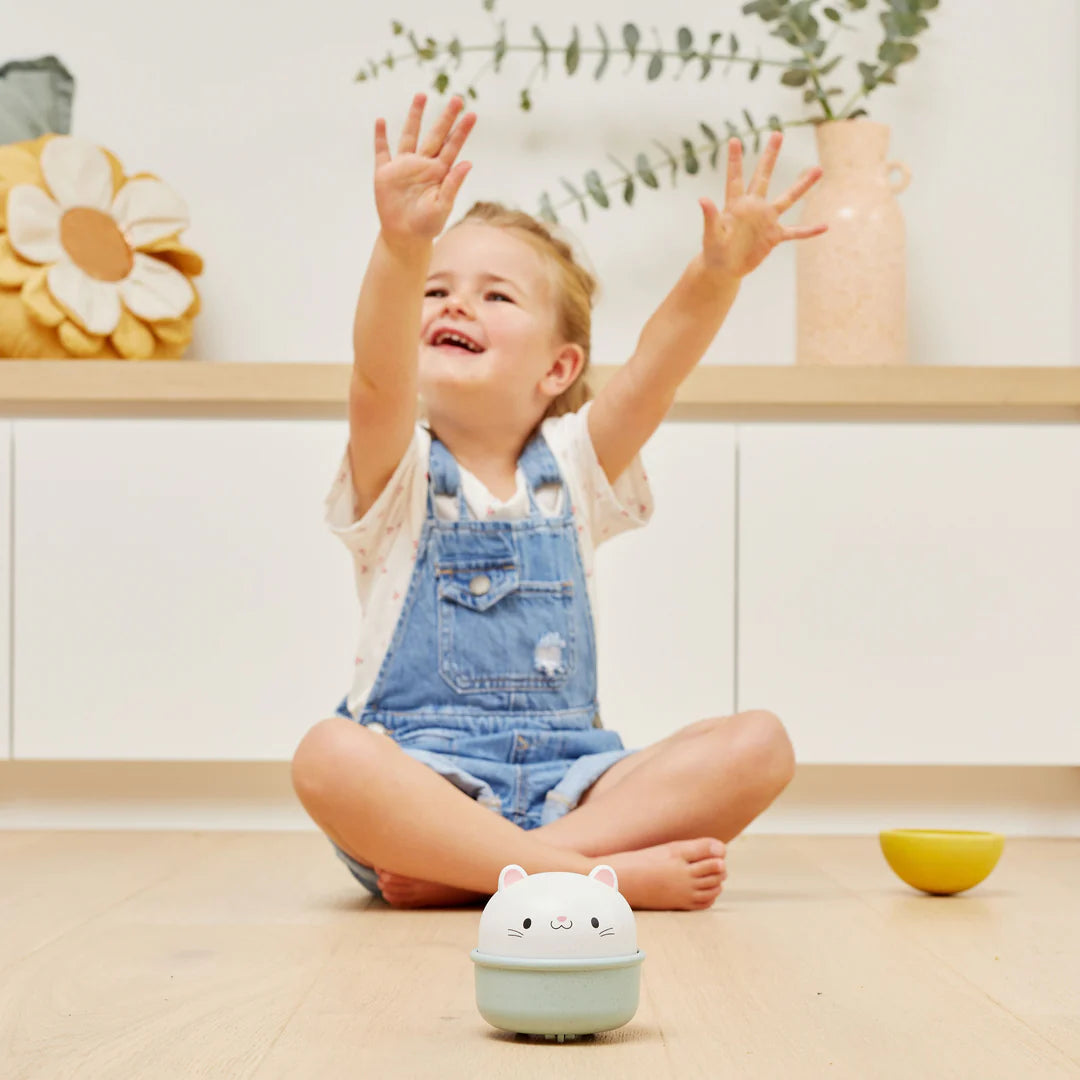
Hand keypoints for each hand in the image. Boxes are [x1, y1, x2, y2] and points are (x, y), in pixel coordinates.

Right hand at [373, 93, 476, 246]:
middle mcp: (422, 164)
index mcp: (438, 172)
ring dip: (415, 116)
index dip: (461, 131)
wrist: (404, 237)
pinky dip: (380, 137)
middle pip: (435, 135)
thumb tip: (467, 163)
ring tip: (422, 96)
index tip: (472, 114)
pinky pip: (381, 151)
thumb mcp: (442, 206)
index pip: (452, 146)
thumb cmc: (427, 225)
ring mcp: (403, 167)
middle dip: (445, 117)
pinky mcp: (385, 173)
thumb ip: (453, 184)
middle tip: (457, 98)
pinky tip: (380, 121)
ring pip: (410, 135)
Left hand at [698, 131, 826, 279]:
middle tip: (777, 133)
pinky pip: (795, 232)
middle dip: (770, 157)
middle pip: (763, 177)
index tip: (733, 140)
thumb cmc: (713, 251)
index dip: (734, 160)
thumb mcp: (711, 235)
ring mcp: (766, 220)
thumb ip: (710, 217)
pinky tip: (825, 226)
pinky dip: (808, 231)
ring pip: (788, 199)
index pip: (735, 179)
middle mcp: (754, 207)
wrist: (724, 268)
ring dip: (802, 186)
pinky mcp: (774, 236)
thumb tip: (702, 199)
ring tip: (819, 169)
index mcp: (736, 205)